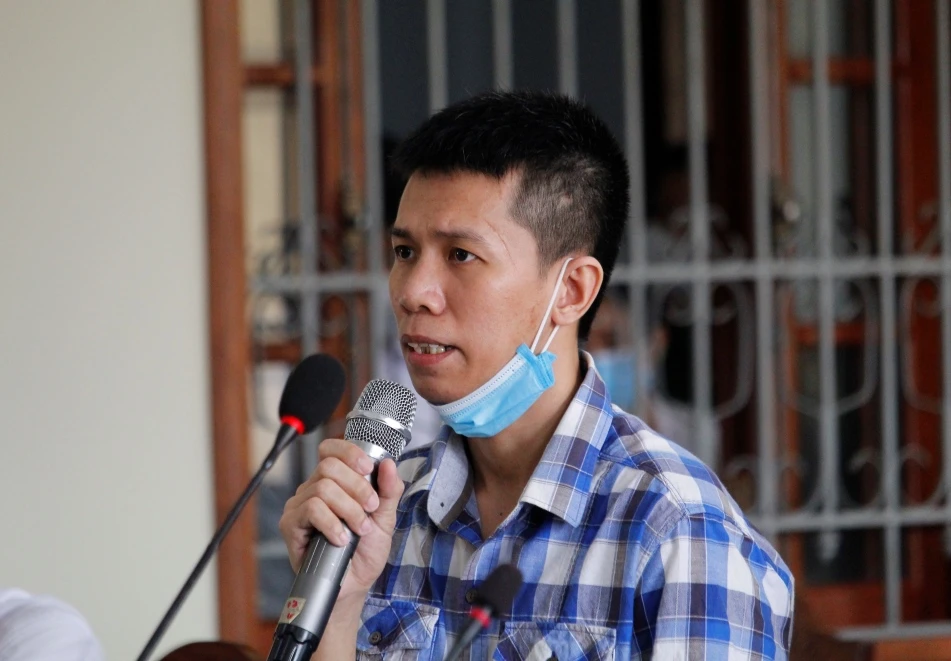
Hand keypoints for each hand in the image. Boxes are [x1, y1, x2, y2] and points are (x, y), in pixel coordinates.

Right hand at [279, 438, 404, 595]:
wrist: (353, 585)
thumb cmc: (364, 552)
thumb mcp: (385, 519)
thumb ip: (388, 491)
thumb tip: (388, 463)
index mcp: (335, 482)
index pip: (331, 449)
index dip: (349, 452)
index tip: (368, 469)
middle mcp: (313, 489)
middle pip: (329, 466)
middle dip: (357, 487)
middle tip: (370, 509)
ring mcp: (299, 506)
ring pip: (322, 488)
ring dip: (348, 509)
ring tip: (359, 530)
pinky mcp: (291, 525)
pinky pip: (311, 510)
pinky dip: (332, 523)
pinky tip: (340, 538)